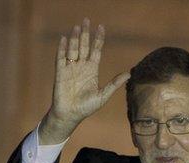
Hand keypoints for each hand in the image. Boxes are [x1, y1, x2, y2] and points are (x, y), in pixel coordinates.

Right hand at [39, 19, 129, 144]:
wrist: (70, 115)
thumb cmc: (86, 108)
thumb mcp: (103, 96)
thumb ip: (114, 84)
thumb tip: (129, 74)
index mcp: (92, 70)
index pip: (96, 50)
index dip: (98, 39)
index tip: (101, 27)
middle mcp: (81, 67)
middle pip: (83, 46)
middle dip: (85, 34)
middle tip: (86, 20)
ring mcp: (70, 69)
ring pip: (73, 49)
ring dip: (74, 38)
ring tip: (76, 27)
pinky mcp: (60, 73)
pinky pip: (61, 58)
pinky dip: (62, 48)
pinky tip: (64, 39)